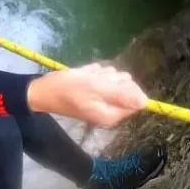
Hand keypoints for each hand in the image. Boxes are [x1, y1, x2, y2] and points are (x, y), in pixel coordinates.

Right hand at [26, 63, 146, 127]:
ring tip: (85, 77)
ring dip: (101, 74)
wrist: (43, 90)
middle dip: (111, 78)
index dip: (126, 86)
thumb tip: (146, 102)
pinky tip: (82, 76)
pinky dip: (94, 74)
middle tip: (94, 80)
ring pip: (114, 80)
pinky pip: (102, 78)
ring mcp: (102, 101)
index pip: (136, 99)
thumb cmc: (68, 88)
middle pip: (126, 87)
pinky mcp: (94, 93)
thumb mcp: (95, 88)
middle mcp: (110, 110)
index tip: (109, 81)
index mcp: (112, 114)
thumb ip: (121, 95)